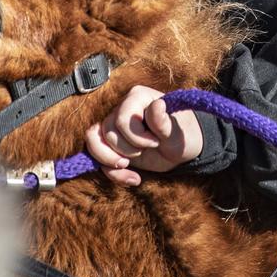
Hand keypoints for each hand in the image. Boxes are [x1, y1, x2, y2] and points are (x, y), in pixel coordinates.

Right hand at [85, 85, 205, 187]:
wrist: (181, 149)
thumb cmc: (182, 134)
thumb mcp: (177, 132)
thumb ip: (164, 122)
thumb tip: (157, 104)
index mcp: (138, 97)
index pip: (122, 120)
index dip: (136, 137)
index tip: (156, 141)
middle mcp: (121, 108)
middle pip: (107, 133)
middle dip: (127, 150)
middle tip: (148, 150)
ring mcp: (114, 126)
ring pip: (94, 143)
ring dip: (113, 162)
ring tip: (132, 168)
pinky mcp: (110, 144)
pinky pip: (97, 158)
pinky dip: (113, 172)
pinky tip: (134, 178)